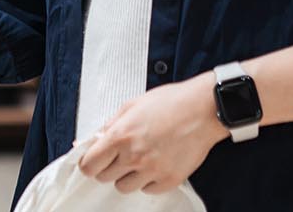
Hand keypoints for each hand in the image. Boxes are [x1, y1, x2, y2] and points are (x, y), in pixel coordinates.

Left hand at [77, 74, 227, 194]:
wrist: (203, 109)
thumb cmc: (170, 103)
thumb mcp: (132, 105)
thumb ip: (109, 125)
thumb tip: (91, 140)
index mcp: (120, 135)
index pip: (89, 165)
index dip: (89, 163)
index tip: (93, 160)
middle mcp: (134, 156)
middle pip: (104, 177)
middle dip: (108, 166)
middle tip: (120, 154)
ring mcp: (152, 170)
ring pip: (124, 187)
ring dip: (127, 175)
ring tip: (140, 158)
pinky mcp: (169, 180)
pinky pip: (147, 190)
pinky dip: (148, 180)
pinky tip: (156, 163)